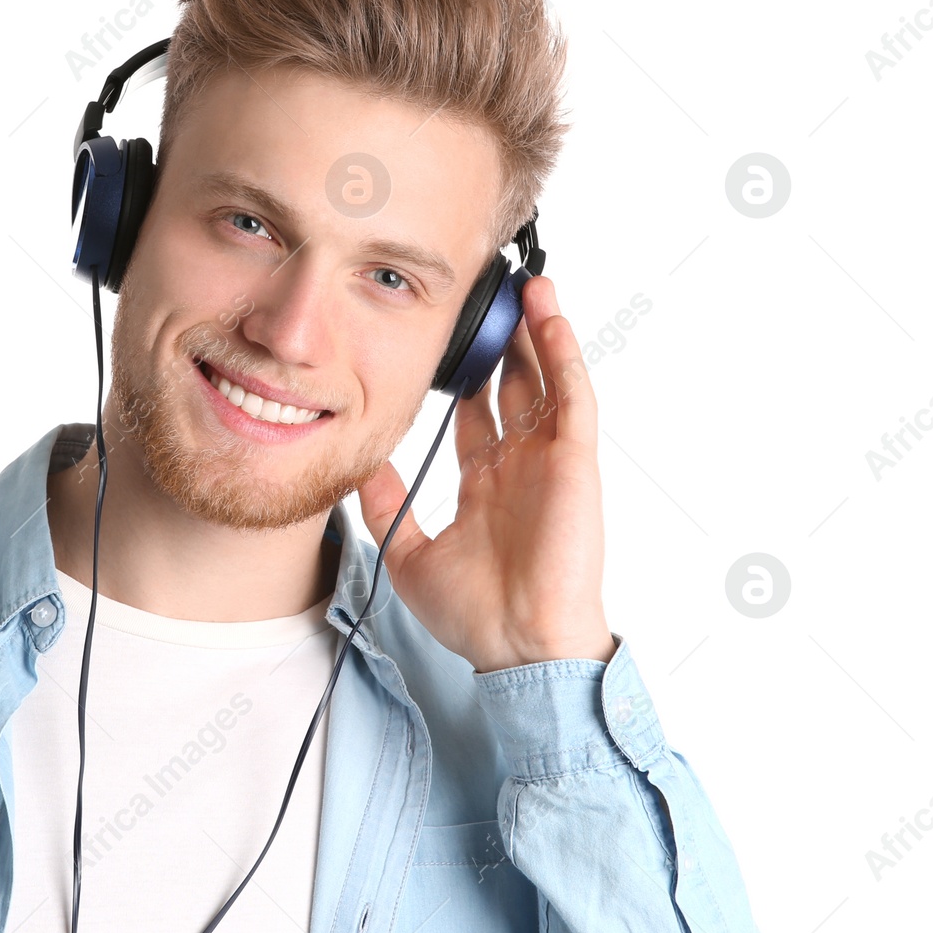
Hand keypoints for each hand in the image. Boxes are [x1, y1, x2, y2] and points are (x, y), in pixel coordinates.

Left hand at [355, 274, 613, 673]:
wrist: (514, 648)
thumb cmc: (473, 614)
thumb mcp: (407, 551)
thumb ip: (386, 504)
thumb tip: (358, 467)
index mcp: (487, 485)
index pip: (476, 417)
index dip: (465, 378)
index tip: (446, 340)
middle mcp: (520, 467)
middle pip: (514, 387)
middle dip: (504, 342)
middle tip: (489, 297)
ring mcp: (550, 463)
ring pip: (547, 381)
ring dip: (538, 332)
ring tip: (526, 284)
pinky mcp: (574, 464)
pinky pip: (572, 399)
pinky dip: (563, 355)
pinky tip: (548, 317)